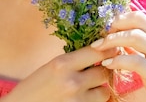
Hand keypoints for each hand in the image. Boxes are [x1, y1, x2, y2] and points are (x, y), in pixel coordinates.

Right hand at [0, 46, 116, 101]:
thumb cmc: (34, 88)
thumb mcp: (52, 67)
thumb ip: (74, 60)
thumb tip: (100, 50)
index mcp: (63, 64)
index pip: (97, 51)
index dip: (107, 50)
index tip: (111, 50)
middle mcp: (72, 82)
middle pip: (104, 72)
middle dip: (103, 72)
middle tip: (98, 72)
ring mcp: (77, 101)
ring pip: (104, 92)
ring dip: (100, 90)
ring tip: (89, 90)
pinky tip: (83, 99)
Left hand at [90, 12, 145, 101]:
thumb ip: (142, 47)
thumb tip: (117, 35)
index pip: (140, 17)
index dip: (119, 19)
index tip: (104, 29)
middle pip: (138, 21)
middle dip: (115, 26)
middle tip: (99, 37)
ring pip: (136, 37)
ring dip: (112, 40)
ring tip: (98, 48)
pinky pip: (136, 61)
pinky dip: (118, 60)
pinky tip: (107, 65)